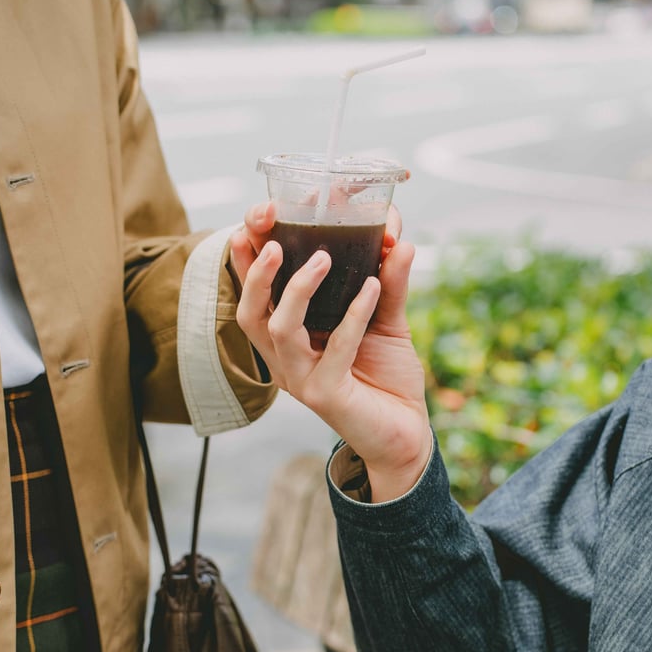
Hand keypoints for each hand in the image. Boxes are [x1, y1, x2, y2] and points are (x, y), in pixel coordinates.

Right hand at [231, 218, 430, 501]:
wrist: (406, 432)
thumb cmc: (386, 376)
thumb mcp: (387, 320)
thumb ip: (389, 281)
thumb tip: (398, 239)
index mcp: (288, 337)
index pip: (255, 294)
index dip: (245, 259)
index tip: (256, 218)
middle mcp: (285, 358)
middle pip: (249, 312)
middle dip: (254, 272)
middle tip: (272, 238)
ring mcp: (302, 379)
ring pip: (280, 330)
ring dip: (296, 290)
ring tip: (322, 257)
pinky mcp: (327, 396)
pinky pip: (335, 350)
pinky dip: (354, 315)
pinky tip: (373, 286)